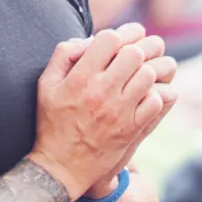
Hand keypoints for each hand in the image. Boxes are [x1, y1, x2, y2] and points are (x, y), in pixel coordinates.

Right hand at [31, 24, 174, 196]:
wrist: (62, 167)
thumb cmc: (52, 123)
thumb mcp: (45, 86)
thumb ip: (61, 56)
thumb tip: (84, 40)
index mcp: (80, 78)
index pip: (109, 39)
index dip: (117, 35)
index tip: (118, 41)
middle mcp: (101, 92)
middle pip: (134, 53)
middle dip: (135, 49)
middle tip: (134, 53)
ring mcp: (120, 111)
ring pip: (148, 75)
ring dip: (145, 71)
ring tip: (139, 74)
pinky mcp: (132, 128)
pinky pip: (156, 101)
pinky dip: (153, 94)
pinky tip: (142, 96)